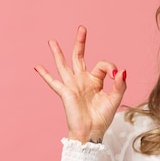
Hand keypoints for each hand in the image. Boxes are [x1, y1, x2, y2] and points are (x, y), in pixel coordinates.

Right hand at [34, 25, 126, 142]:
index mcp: (95, 81)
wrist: (91, 132)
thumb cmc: (102, 118)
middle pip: (79, 57)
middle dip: (80, 42)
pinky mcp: (65, 93)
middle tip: (82, 28)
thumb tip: (122, 71)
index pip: (102, 65)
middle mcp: (82, 80)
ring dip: (58, 53)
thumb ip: (119, 85)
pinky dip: (45, 74)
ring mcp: (72, 86)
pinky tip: (37, 66)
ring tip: (51, 41)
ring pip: (64, 65)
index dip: (111, 67)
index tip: (116, 76)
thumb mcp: (115, 99)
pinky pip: (53, 82)